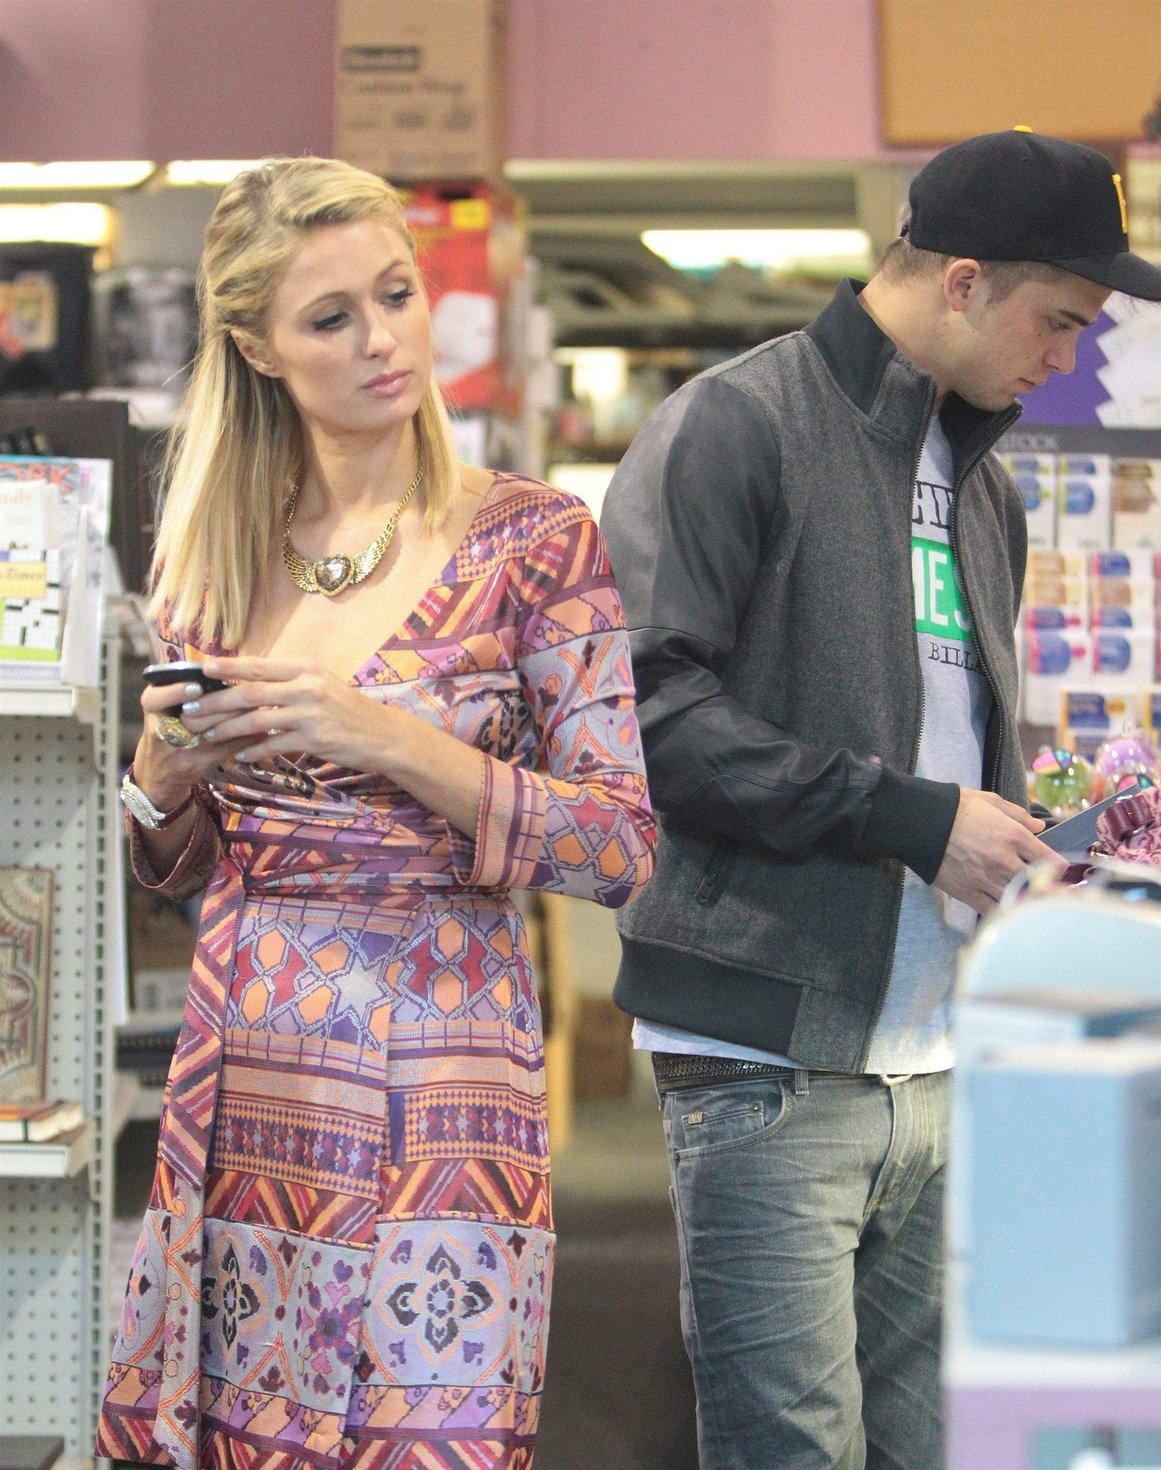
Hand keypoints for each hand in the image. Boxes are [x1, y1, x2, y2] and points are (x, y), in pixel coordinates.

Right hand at [133, 672, 251, 810]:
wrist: (158, 771)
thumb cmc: (166, 725)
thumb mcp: (163, 704)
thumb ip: (182, 685)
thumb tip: (223, 667)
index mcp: (152, 707)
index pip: (155, 699)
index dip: (176, 693)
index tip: (197, 687)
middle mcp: (160, 730)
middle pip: (191, 718)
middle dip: (221, 706)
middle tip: (245, 694)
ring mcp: (178, 750)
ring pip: (212, 734)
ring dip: (238, 720)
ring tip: (259, 707)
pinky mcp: (196, 764)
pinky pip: (225, 750)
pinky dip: (245, 739)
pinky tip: (261, 730)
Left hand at [179, 655, 394, 772]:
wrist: (383, 735)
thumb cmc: (349, 710)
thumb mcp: (322, 684)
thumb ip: (290, 682)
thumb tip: (252, 683)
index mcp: (305, 668)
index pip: (257, 665)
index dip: (227, 667)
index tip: (200, 668)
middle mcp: (306, 687)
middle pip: (249, 692)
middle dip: (214, 702)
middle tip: (189, 708)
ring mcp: (309, 714)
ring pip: (255, 720)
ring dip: (225, 729)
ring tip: (204, 735)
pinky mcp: (314, 739)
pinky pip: (273, 745)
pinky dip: (252, 750)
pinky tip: (237, 755)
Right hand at [933, 788, 1067, 914]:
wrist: (921, 821)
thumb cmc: (956, 808)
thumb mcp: (991, 802)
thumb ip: (1019, 815)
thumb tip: (1040, 826)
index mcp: (1013, 836)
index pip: (1049, 859)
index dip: (1061, 868)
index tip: (1063, 872)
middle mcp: (1004, 860)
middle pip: (1038, 884)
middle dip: (1052, 890)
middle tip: (1062, 896)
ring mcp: (985, 878)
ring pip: (1018, 899)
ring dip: (1029, 902)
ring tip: (1040, 906)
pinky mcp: (967, 891)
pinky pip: (992, 908)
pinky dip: (1003, 910)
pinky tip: (1010, 910)